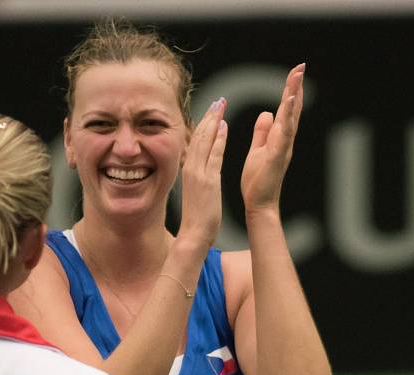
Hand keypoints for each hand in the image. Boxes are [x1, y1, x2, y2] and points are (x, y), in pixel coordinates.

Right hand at [178, 97, 227, 247]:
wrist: (193, 236)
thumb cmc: (197, 219)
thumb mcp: (196, 194)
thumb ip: (199, 179)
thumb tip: (202, 172)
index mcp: (189, 171)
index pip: (196, 142)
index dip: (204, 125)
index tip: (212, 111)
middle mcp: (191, 169)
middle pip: (199, 137)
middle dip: (209, 117)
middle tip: (218, 100)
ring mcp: (199, 174)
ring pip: (205, 141)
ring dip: (213, 121)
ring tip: (220, 104)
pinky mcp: (208, 181)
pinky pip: (214, 155)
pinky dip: (218, 139)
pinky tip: (224, 125)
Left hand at [240, 63, 304, 214]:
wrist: (259, 203)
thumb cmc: (258, 179)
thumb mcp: (259, 150)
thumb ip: (263, 132)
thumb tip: (267, 113)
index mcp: (279, 138)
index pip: (286, 110)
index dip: (290, 91)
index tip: (295, 71)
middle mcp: (285, 141)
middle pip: (292, 110)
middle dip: (296, 88)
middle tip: (301, 66)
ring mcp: (283, 149)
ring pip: (290, 119)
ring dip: (293, 98)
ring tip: (296, 78)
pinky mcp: (276, 158)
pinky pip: (282, 136)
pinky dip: (285, 120)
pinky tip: (286, 105)